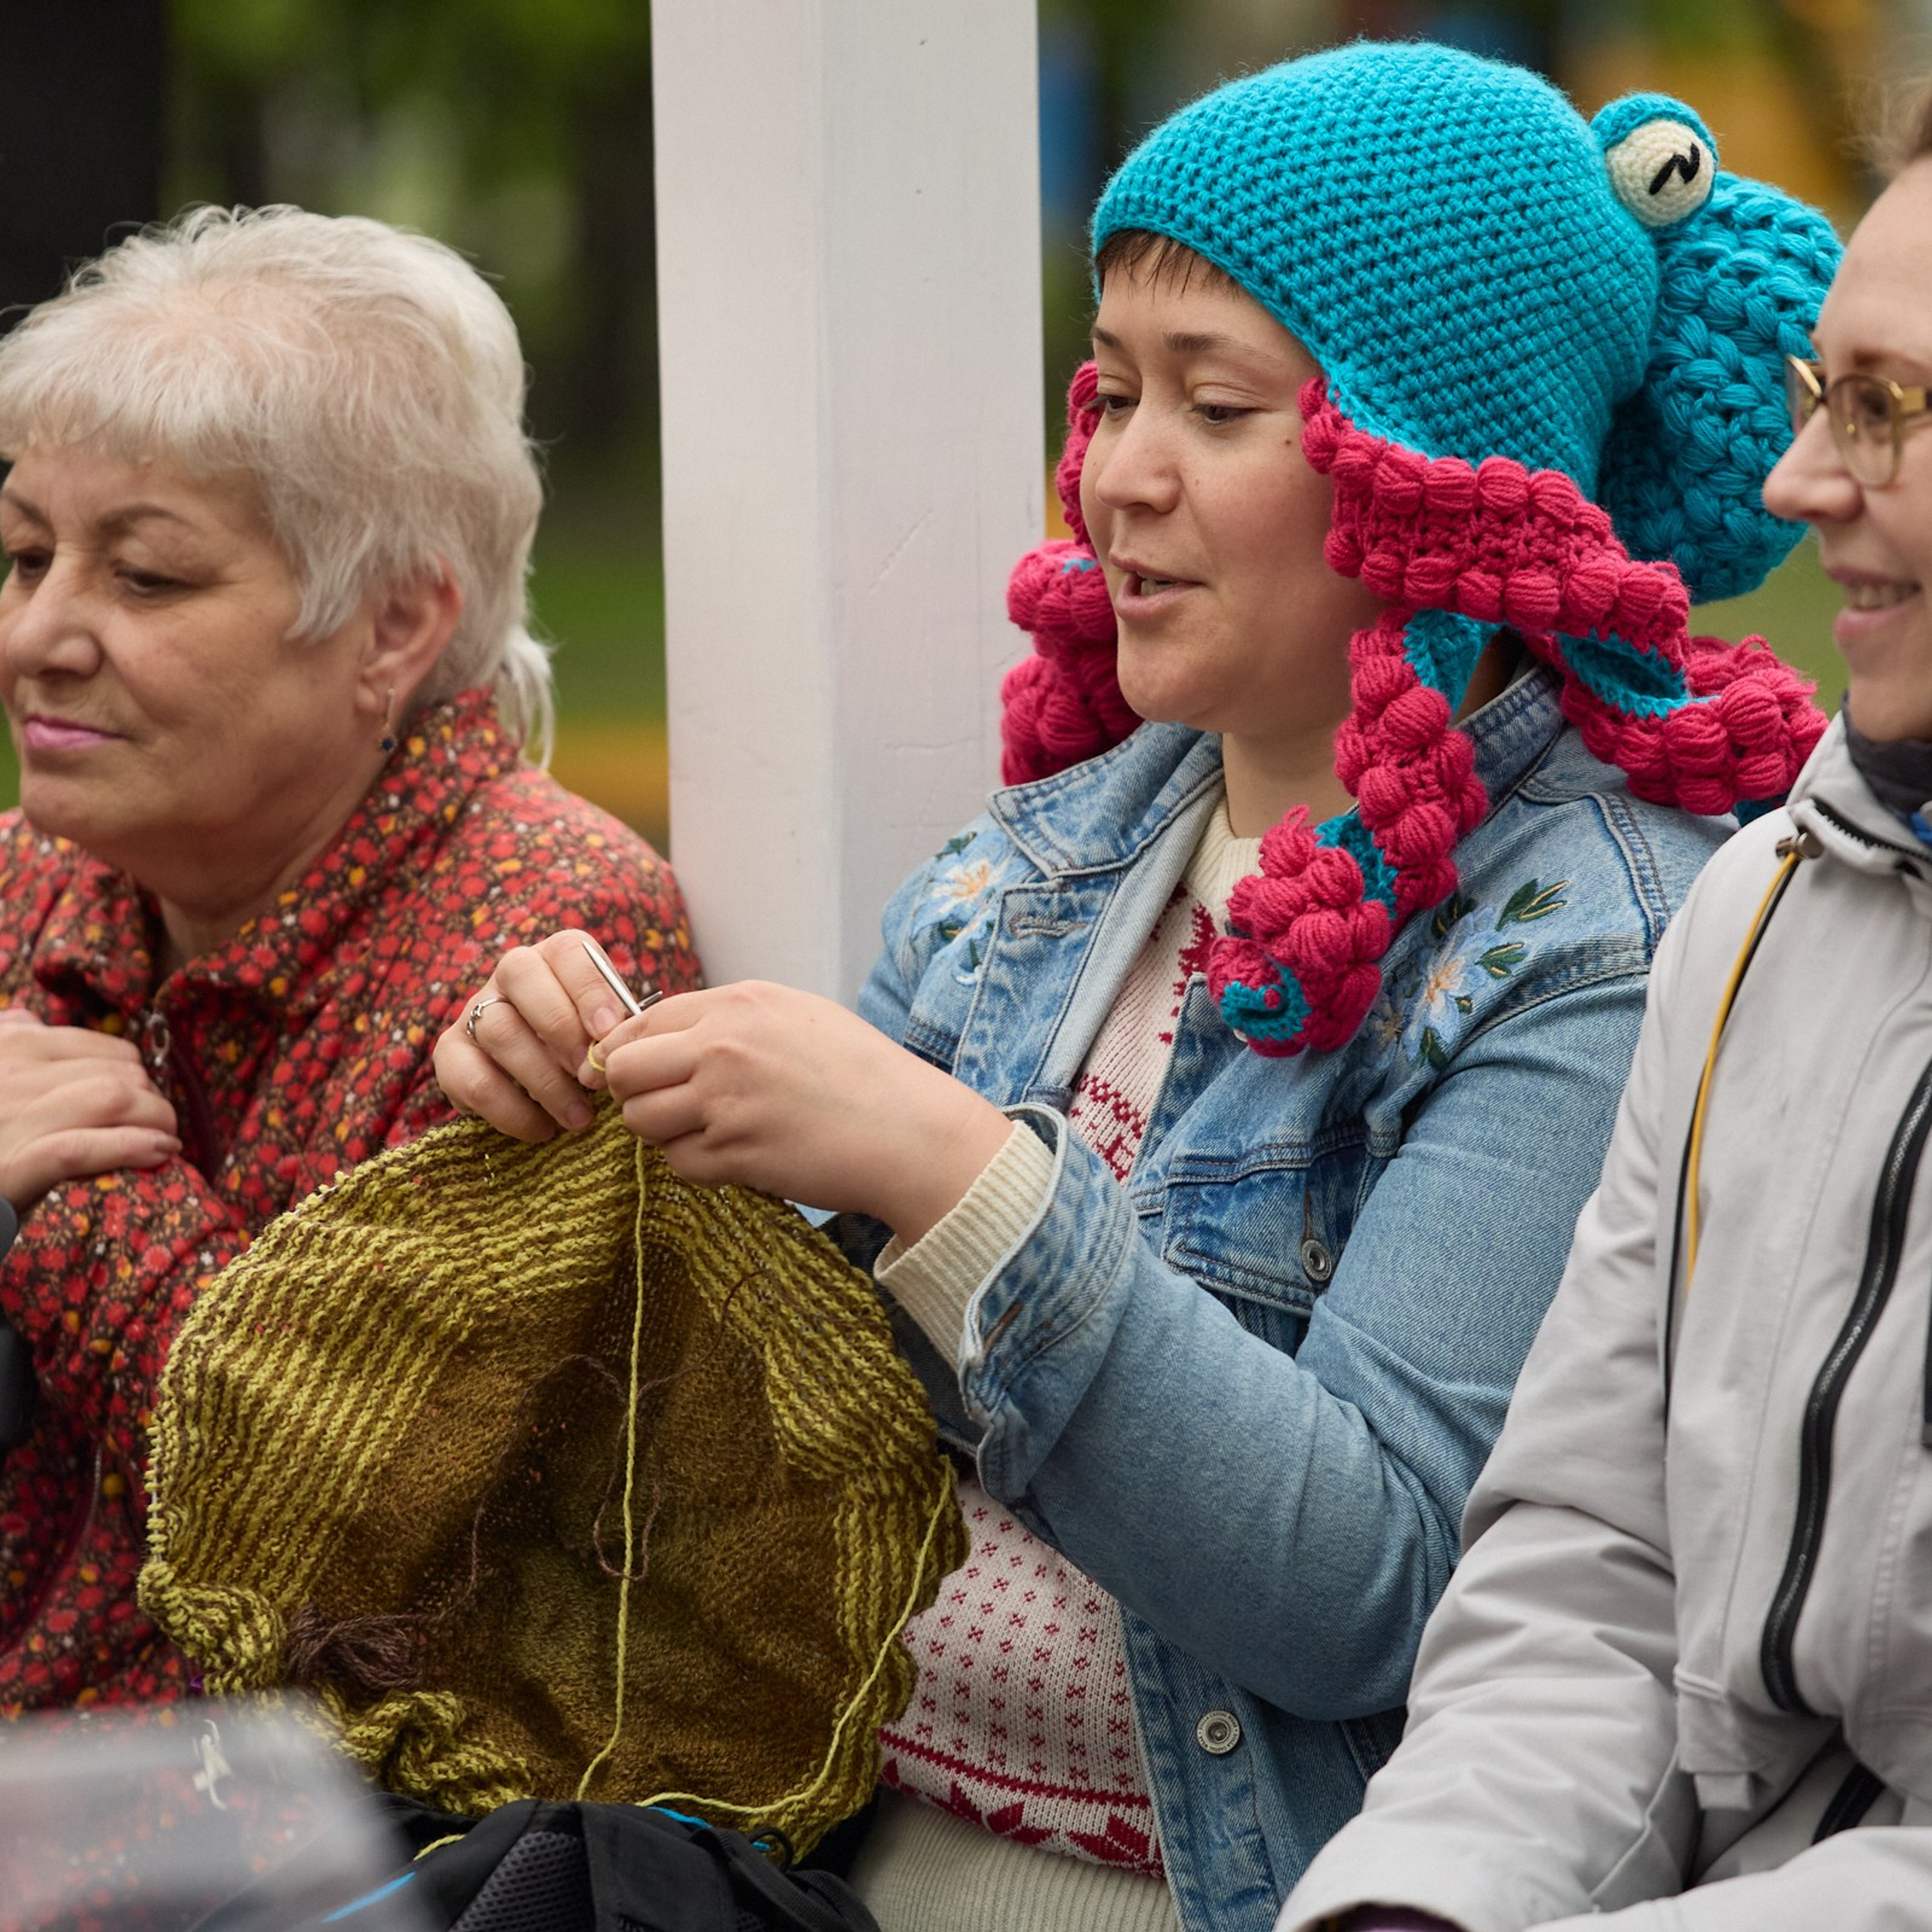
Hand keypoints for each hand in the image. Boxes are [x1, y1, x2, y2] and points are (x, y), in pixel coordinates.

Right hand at [0, 1010, 179, 1210]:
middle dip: (155, 1100)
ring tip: (166, 1141)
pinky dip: (131, 1146)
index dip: (142, 1076)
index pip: (108, 1050)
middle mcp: (11, 1072)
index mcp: (11, 1045)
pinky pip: (82, 1147)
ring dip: (156, 1120)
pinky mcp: (10, 1165)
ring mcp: (10, 1117)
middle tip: (162, 1126)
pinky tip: (158, 1153)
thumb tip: (31, 1021)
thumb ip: (7, 1039)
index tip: (150, 1100)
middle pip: (120, 1074)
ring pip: (114, 1100)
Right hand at [434, 929, 646, 1141]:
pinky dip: (512, 1111)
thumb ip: (617, 1031)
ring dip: (544, 1080)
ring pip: (498, 1029)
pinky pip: (473, 1081)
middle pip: (520, 975)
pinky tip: (543, 1129)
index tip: (609, 1032)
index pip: (567, 951)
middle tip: (593, 1077)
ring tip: (579, 1117)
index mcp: (556, 957)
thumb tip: (626, 1046)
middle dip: (562, 1030)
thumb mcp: (607, 1034)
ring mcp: (474, 1011)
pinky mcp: (450, 1054)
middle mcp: (510, 974)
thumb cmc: (587, 1050)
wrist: (536, 1086)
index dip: (589, 989)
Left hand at [597, 981, 1011, 1238]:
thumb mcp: (799, 1016)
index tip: (643, 1074)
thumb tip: (669, 1040)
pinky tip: (738, 1157)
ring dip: (665, 1133)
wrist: (908, 1131)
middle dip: (635, 1093)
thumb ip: (732, 1020)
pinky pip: (679, 1163)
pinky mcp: (734, 1152)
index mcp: (739, 1003)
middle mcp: (724, 1045)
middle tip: (668, 1107)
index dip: (631, 1052)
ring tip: (709, 1133)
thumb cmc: (862, 1074)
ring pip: (641, 1121)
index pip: (642, 1022)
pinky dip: (698, 1166)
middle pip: (623, 1070)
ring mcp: (725, 1100)